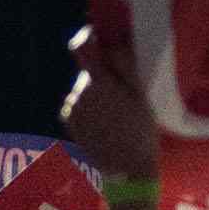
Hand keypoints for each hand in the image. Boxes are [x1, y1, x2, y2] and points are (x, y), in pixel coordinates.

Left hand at [52, 24, 165, 184]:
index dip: (90, 37)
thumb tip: (115, 40)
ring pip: (86, 88)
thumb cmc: (140, 133)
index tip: (101, 38)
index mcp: (99, 81)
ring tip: (118, 115)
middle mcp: (79, 91)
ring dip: (99, 94)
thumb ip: (124, 65)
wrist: (126, 172)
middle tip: (127, 95)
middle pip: (90, 70)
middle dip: (105, 75)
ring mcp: (72, 106)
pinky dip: (91, 108)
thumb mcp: (141, 96)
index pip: (82, 45)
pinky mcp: (68, 120)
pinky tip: (107, 124)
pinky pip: (80, 103)